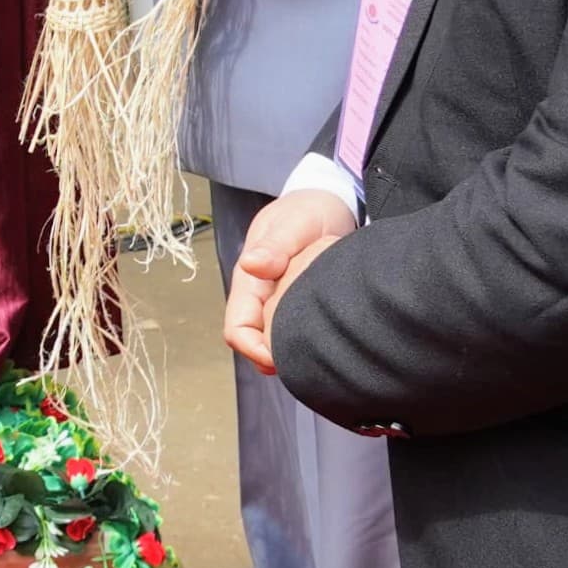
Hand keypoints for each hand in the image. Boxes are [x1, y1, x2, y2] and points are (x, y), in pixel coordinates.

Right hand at [224, 188, 359, 375]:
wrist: (327, 201)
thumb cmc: (307, 210)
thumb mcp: (293, 223)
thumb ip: (273, 246)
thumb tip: (250, 265)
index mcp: (250, 279)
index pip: (237, 329)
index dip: (253, 349)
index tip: (281, 360)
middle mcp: (260, 296)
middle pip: (255, 342)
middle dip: (276, 359)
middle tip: (311, 365)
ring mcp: (279, 301)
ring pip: (275, 340)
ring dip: (292, 351)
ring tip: (323, 355)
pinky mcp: (298, 304)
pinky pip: (295, 332)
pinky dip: (306, 342)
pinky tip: (329, 341)